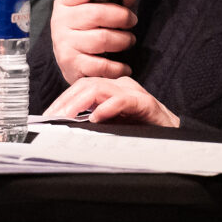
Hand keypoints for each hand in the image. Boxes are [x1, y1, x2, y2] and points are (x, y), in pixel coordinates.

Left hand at [44, 77, 177, 127]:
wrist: (174, 135)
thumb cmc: (142, 131)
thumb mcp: (111, 127)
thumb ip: (92, 123)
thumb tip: (67, 127)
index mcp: (111, 90)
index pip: (80, 88)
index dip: (62, 100)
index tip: (48, 116)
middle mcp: (120, 87)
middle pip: (86, 85)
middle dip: (65, 102)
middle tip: (52, 118)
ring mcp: (133, 93)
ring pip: (99, 88)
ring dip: (79, 103)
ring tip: (67, 117)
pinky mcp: (145, 104)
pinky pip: (123, 100)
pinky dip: (108, 107)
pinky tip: (96, 117)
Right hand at [51, 0, 138, 82]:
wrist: (69, 60)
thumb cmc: (86, 29)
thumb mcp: (95, 9)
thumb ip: (113, 0)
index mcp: (65, 2)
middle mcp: (60, 21)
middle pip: (97, 14)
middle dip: (122, 17)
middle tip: (132, 21)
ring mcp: (64, 43)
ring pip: (102, 39)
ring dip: (123, 41)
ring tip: (129, 41)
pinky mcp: (71, 64)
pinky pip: (101, 65)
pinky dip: (117, 67)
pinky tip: (124, 67)